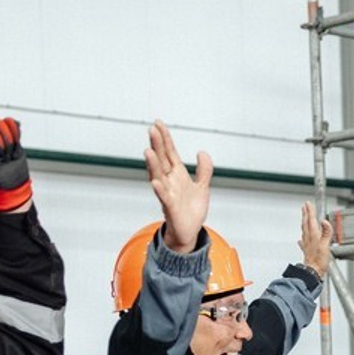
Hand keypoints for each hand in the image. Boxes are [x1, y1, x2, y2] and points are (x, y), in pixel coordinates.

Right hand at [144, 120, 212, 254]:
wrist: (190, 231)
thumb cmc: (191, 209)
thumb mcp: (202, 186)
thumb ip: (204, 170)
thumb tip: (202, 152)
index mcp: (177, 174)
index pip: (169, 152)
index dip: (165, 138)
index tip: (158, 123)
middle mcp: (170, 181)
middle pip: (161, 160)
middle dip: (157, 145)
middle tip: (152, 130)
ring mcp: (168, 193)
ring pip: (158, 176)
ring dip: (153, 164)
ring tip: (149, 151)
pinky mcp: (170, 207)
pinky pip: (163, 197)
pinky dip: (160, 190)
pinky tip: (155, 182)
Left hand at [298, 201, 333, 277]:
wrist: (312, 271)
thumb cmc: (319, 261)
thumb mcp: (325, 245)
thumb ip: (326, 233)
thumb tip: (324, 222)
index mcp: (313, 235)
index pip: (311, 220)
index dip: (310, 211)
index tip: (308, 204)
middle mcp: (308, 238)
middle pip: (306, 223)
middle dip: (305, 214)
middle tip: (304, 206)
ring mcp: (306, 244)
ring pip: (304, 229)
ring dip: (304, 222)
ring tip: (304, 217)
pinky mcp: (307, 250)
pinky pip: (303, 241)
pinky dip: (303, 237)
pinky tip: (301, 239)